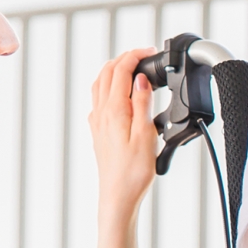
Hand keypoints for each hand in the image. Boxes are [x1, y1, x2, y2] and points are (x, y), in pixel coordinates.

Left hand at [88, 47, 161, 215]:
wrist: (118, 196)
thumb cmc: (133, 172)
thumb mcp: (146, 135)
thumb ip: (143, 104)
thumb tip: (140, 79)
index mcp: (114, 110)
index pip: (121, 71)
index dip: (134, 55)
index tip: (149, 51)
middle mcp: (102, 113)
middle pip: (106, 73)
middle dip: (124, 58)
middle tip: (142, 55)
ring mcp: (98, 122)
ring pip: (100, 85)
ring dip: (114, 71)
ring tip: (131, 68)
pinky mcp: (99, 132)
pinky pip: (99, 100)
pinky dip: (108, 87)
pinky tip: (119, 95)